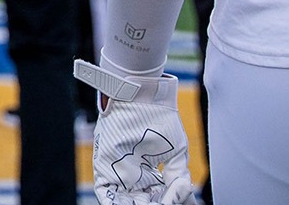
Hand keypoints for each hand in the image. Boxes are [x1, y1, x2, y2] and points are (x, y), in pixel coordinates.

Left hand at [77, 61, 198, 204]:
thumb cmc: (160, 118)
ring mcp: (118, 173)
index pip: (159, 198)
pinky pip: (106, 194)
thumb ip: (178, 176)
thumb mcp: (176, 150)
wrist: (142, 95)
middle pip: (143, 202)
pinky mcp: (104, 169)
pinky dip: (114, 204)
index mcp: (149, 174)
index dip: (169, 203)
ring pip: (124, 202)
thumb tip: (184, 197)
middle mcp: (133, 176)